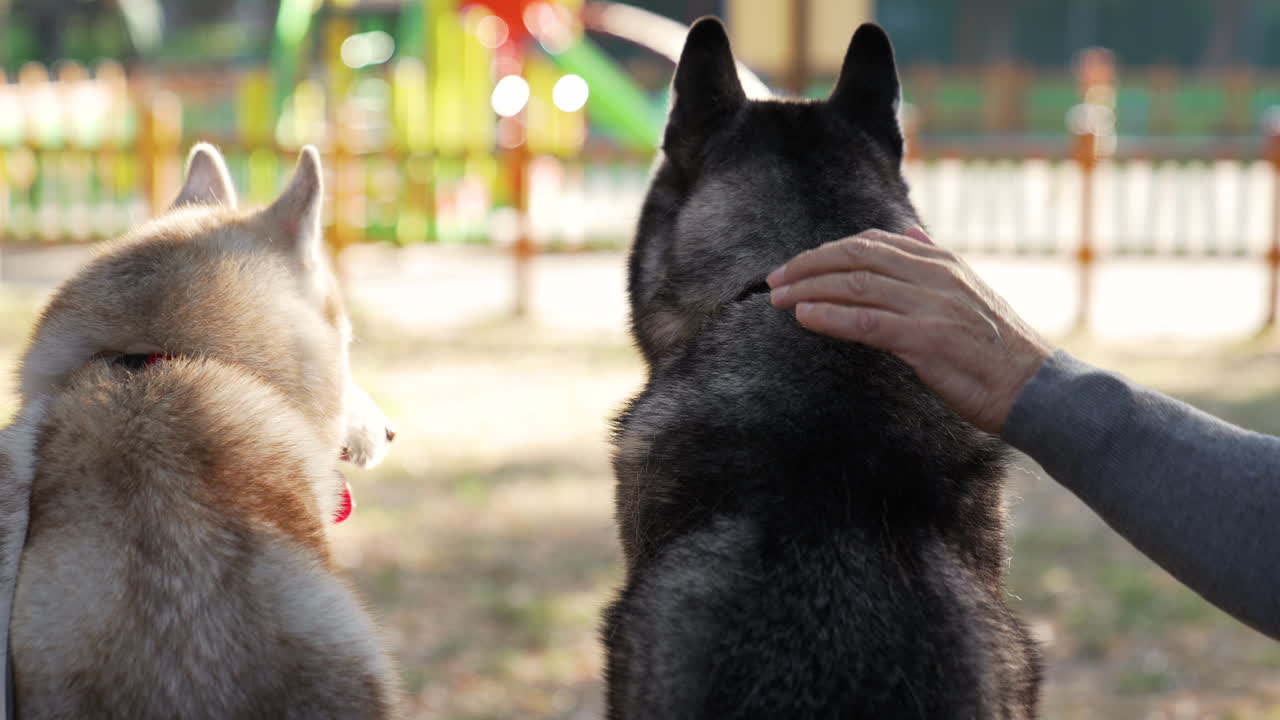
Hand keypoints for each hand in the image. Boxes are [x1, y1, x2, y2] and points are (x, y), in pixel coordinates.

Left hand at [767, 228, 1051, 433]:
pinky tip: (804, 318)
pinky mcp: (926, 339)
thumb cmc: (999, 350)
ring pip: (855, 285)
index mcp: (942, 262)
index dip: (828, 251)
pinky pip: (866, 322)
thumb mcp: (970, 294)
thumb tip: (911, 232)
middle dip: (809, 265)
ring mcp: (930, 305)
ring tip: (778, 299)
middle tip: (775, 280)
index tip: (797, 265)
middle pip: (856, 256)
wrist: (1036, 388)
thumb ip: (935, 263)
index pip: (873, 242)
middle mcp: (934, 276)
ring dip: (809, 290)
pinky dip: (830, 317)